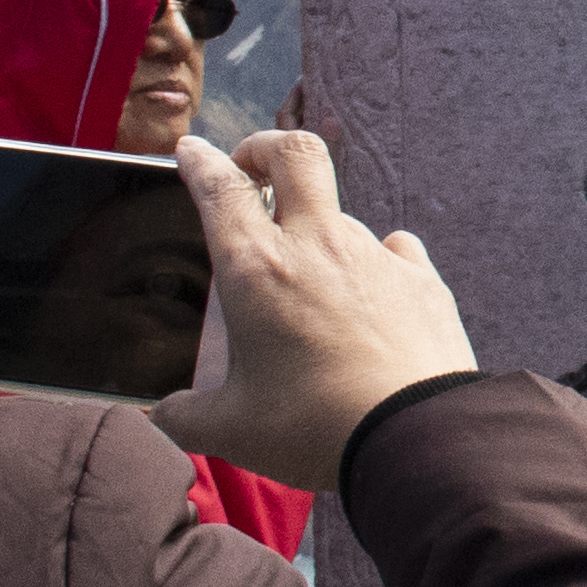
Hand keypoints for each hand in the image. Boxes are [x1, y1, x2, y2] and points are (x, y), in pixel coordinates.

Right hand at [150, 131, 477, 492]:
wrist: (416, 439)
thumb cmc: (314, 429)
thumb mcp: (232, 430)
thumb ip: (186, 417)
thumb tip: (164, 417)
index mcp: (257, 268)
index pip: (220, 187)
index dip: (200, 161)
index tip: (191, 152)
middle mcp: (317, 245)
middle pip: (295, 153)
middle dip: (265, 147)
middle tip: (250, 167)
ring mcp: (375, 256)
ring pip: (342, 212)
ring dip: (320, 230)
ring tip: (312, 281)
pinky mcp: (423, 280)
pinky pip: (396, 248)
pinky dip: (378, 260)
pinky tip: (374, 287)